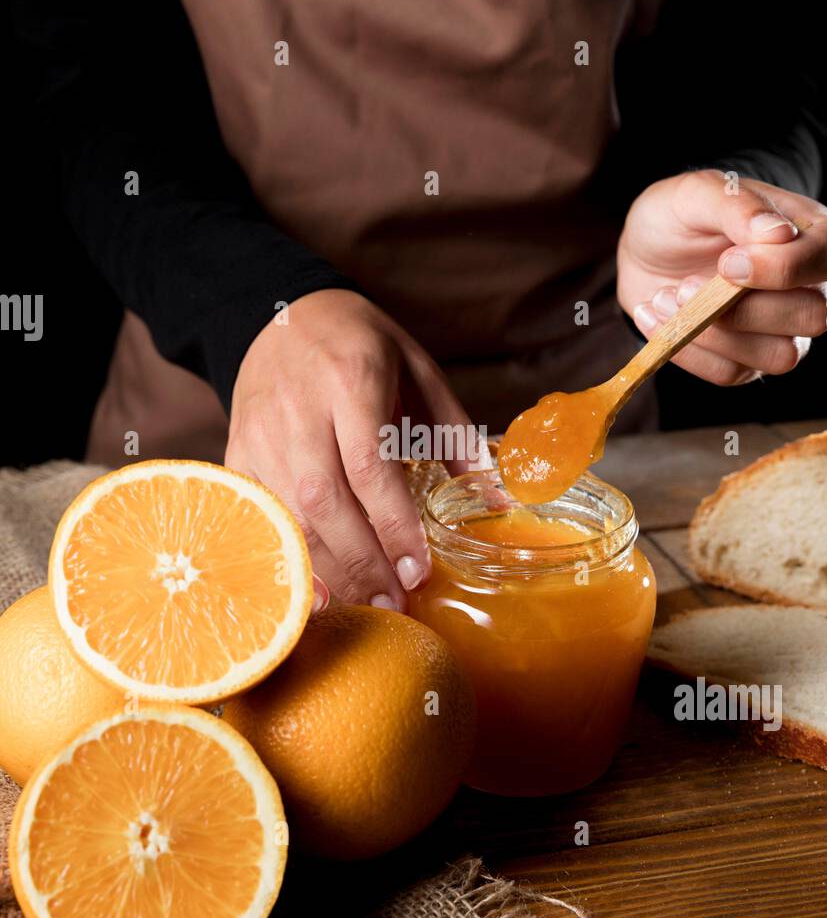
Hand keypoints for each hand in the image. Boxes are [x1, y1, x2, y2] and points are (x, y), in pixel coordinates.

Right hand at [225, 289, 477, 610]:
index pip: (369, 466)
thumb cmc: (360, 345)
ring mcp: (259, 432)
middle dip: (363, 561)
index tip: (418, 570)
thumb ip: (456, 434)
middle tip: (397, 602)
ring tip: (368, 602)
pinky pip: (256, 517)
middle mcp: (298, 408)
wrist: (282, 314)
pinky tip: (318, 591)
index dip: (393, 525)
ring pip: (288, 515)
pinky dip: (286, 558)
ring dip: (330, 568)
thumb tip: (498, 497)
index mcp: (351, 380)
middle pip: (324, 500)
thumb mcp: (418, 371)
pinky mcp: (237, 452)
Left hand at [616, 169, 826, 384]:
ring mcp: (782, 329)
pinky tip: (656, 318)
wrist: (644, 250)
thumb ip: (737, 206)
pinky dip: (687, 350)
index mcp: (812, 234)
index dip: (781, 269)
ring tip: (664, 299)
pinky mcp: (747, 360)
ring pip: (779, 355)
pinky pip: (731, 373)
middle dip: (744, 309)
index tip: (726, 262)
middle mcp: (810, 286)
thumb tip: (779, 234)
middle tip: (684, 287)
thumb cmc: (679, 215)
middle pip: (813, 316)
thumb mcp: (697, 193)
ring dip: (713, 334)